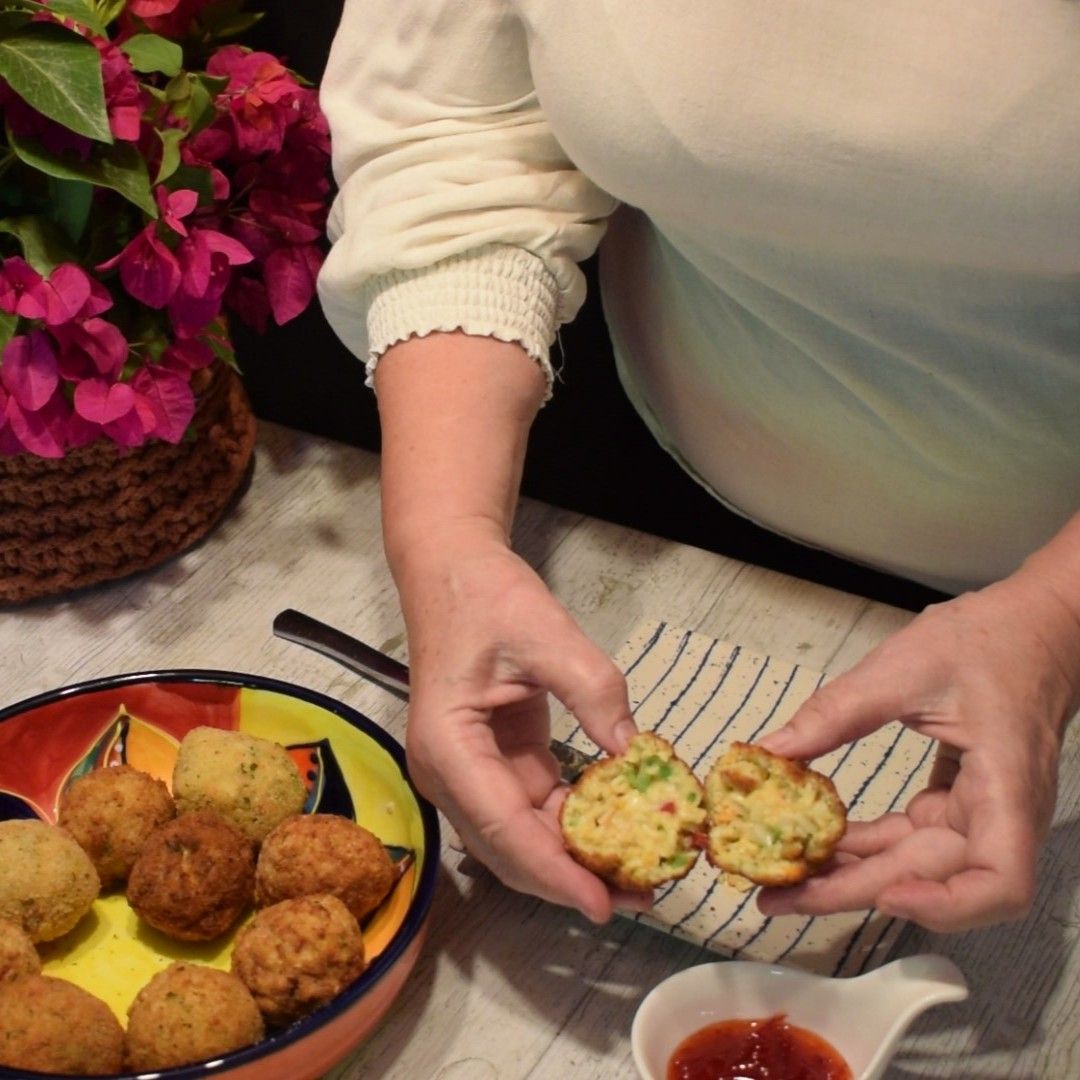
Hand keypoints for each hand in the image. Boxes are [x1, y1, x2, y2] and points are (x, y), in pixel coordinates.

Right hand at [391, 520, 645, 922]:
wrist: (453, 570)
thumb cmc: (486, 596)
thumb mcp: (547, 632)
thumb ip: (593, 689)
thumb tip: (634, 750)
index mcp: (449, 746)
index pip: (503, 826)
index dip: (553, 872)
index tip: (602, 904)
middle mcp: (450, 774)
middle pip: (510, 848)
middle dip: (571, 879)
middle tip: (641, 896)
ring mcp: (468, 773)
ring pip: (522, 838)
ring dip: (574, 859)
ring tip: (639, 874)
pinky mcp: (491, 764)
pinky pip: (533, 809)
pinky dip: (572, 825)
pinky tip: (618, 831)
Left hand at [756, 569, 1079, 932]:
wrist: (1033, 623)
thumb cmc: (990, 639)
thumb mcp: (903, 668)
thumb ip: (836, 712)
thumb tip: (772, 749)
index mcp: (1005, 786)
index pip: (999, 881)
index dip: (946, 904)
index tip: (885, 894)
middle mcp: (1000, 812)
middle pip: (932, 879)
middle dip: (853, 891)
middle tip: (779, 897)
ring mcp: (982, 809)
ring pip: (916, 864)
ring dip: (852, 873)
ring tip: (788, 877)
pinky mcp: (962, 799)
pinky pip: (913, 836)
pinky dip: (868, 843)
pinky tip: (822, 841)